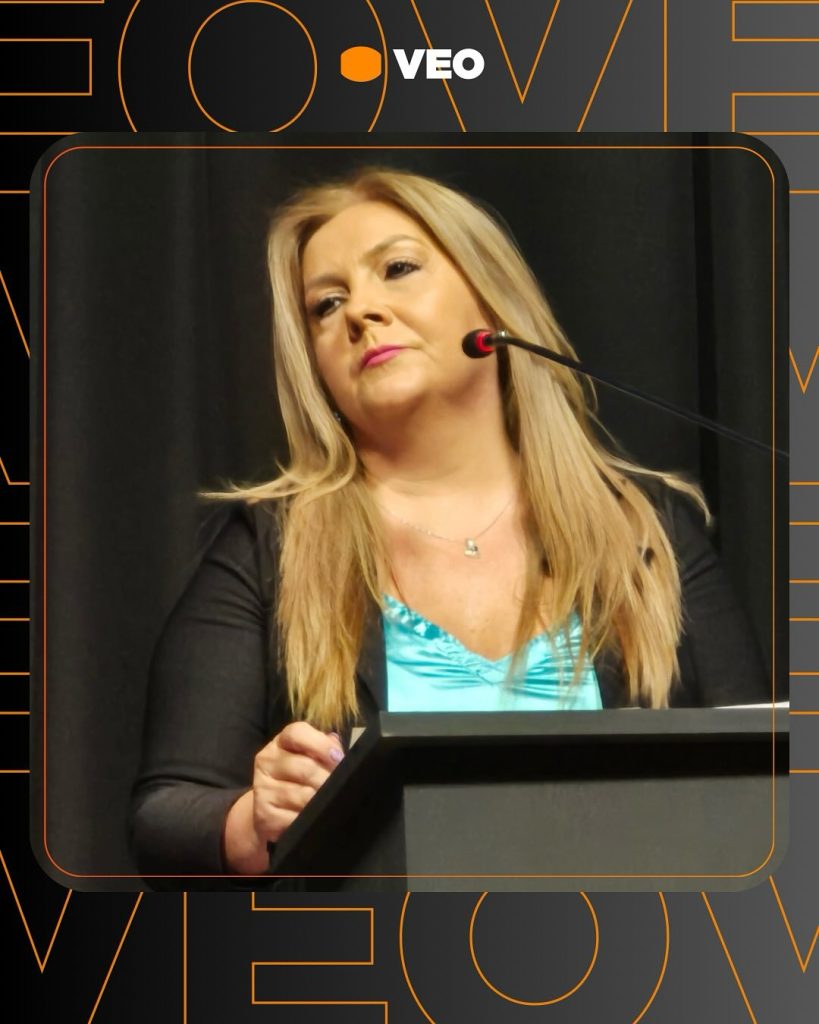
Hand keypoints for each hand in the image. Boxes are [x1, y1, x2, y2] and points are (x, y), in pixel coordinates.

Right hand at [223, 722, 344, 872]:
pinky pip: (295, 818)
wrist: (270, 811)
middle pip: (305, 767)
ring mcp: (262, 787)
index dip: (321, 744)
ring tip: (327, 803)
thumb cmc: (297, 779)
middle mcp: (267, 760)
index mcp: (280, 742)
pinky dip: (309, 820)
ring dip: (320, 801)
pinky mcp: (263, 814)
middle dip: (327, 779)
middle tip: (340, 787)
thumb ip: (324, 749)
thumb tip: (337, 750)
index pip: (297, 733)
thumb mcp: (310, 758)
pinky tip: (313, 818)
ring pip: (302, 795)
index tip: (339, 758)